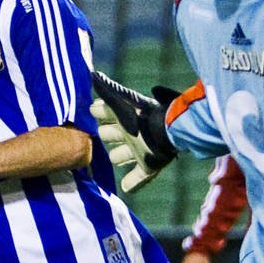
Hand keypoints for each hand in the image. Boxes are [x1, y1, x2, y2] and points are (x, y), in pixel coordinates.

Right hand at [91, 71, 177, 193]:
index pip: (106, 114)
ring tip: (113, 159)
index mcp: (125, 116)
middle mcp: (132, 133)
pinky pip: (138, 178)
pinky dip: (132, 183)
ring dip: (119, 156)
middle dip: (107, 134)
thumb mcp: (123, 102)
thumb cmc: (145, 115)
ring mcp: (141, 151)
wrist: (171, 130)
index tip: (92, 111)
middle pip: (112, 135)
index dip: (100, 112)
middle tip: (99, 136)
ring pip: (122, 155)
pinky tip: (127, 188)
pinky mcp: (150, 166)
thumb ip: (109, 91)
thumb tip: (94, 74)